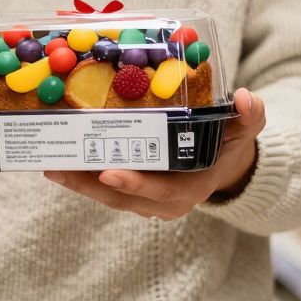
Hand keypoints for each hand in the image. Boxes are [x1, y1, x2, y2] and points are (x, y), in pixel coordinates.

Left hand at [45, 88, 265, 219]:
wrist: (223, 162)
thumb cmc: (231, 143)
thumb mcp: (246, 129)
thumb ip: (250, 116)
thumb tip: (247, 100)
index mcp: (191, 189)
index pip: (161, 192)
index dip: (135, 185)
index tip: (110, 173)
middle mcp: (164, 201)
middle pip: (122, 198)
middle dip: (89, 185)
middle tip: (60, 167)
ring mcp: (144, 198)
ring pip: (106, 195)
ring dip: (77, 182)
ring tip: (50, 163)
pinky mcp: (129, 190)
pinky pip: (102, 186)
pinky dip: (80, 175)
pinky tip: (58, 159)